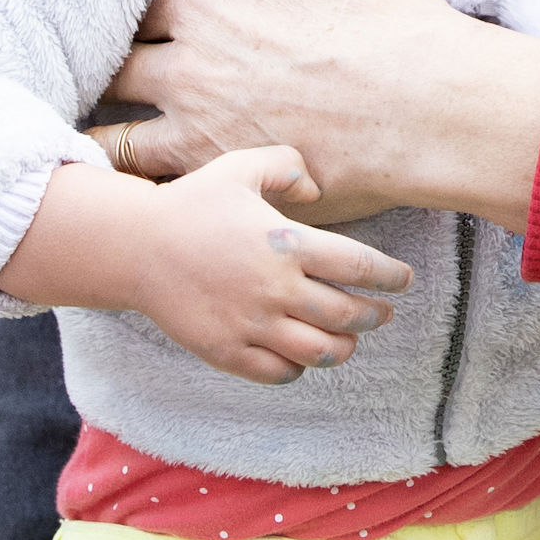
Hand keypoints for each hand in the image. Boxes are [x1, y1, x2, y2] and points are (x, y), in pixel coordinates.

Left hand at [106, 0, 539, 224]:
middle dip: (107, 72)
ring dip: (101, 135)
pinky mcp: (220, 185)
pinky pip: (149, 191)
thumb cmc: (387, 19)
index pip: (134, 7)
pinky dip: (131, 189)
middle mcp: (185, 65)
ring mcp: (196, 131)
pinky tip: (129, 191)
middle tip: (105, 81)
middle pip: (112, 68)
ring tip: (94, 140)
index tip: (142, 30)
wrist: (431, 107)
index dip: (140, 18)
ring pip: (113, 138)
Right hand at [116, 146, 414, 385]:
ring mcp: (251, 325)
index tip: (404, 280)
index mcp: (286, 244)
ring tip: (349, 338)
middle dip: (374, 315)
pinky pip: (280, 372)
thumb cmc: (192, 203)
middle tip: (382, 311)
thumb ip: (288, 167)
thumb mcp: (240, 167)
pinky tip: (302, 353)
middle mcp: (274, 289)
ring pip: (320, 352)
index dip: (391, 277)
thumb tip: (317, 193)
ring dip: (344, 346)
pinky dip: (300, 367)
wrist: (135, 247)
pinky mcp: (228, 352)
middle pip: (348, 315)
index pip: (359, 267)